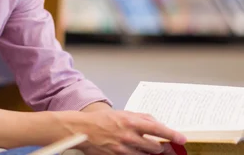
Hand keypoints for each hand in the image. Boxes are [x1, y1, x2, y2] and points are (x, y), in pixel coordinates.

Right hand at [68, 110, 186, 154]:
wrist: (82, 130)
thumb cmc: (101, 120)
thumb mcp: (122, 113)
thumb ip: (140, 118)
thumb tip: (157, 123)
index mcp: (131, 121)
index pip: (158, 129)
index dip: (172, 135)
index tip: (182, 139)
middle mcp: (129, 136)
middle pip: (156, 146)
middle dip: (163, 148)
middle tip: (167, 148)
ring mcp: (124, 149)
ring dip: (152, 154)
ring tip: (154, 151)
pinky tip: (140, 153)